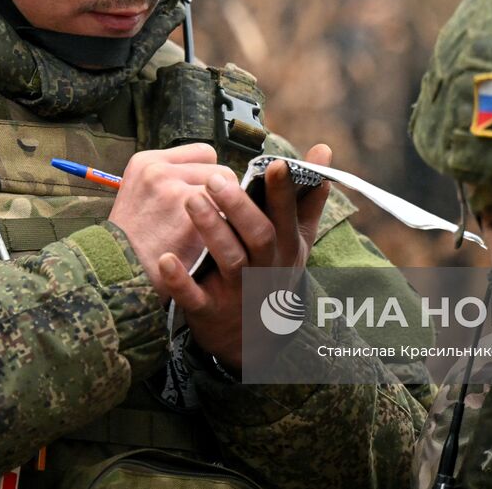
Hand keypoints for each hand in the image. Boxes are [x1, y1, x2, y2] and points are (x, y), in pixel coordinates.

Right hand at [107, 144, 236, 291]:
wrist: (118, 272)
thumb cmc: (131, 239)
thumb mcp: (138, 193)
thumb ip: (171, 178)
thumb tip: (211, 176)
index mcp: (147, 161)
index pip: (203, 152)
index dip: (208, 175)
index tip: (205, 194)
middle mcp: (159, 170)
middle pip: (218, 171)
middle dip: (221, 194)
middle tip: (213, 216)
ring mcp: (175, 192)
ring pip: (228, 193)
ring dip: (226, 212)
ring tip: (213, 230)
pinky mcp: (191, 217)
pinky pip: (227, 216)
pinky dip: (225, 231)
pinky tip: (213, 242)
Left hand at [155, 144, 332, 372]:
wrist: (253, 342)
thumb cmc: (273, 275)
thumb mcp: (297, 241)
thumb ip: (307, 197)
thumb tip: (324, 149)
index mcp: (286, 247)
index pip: (287, 215)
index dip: (284, 191)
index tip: (277, 163)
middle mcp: (265, 269)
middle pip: (260, 236)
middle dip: (240, 207)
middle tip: (216, 179)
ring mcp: (238, 292)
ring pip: (230, 261)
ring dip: (212, 231)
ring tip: (190, 200)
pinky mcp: (210, 312)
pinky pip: (195, 298)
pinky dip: (181, 281)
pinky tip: (166, 259)